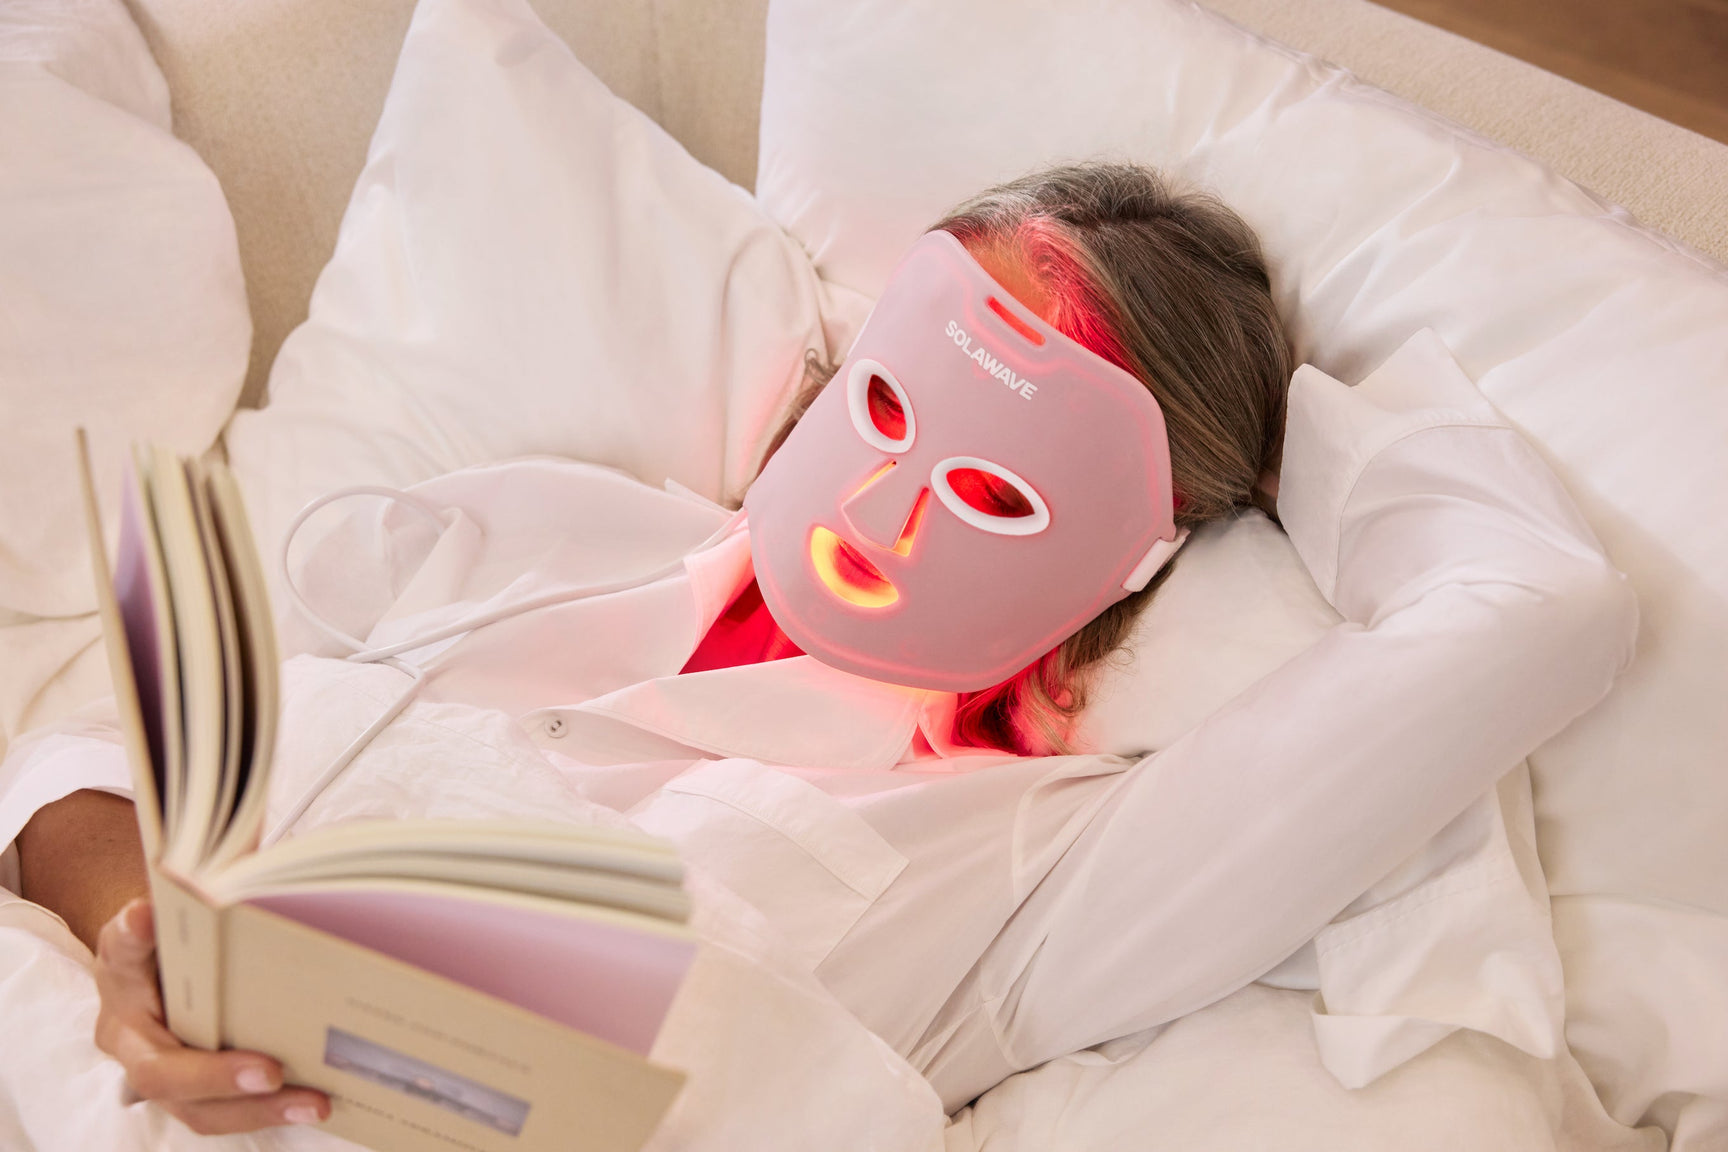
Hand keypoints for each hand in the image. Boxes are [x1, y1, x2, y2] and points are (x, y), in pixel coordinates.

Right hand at [94, 899, 330, 1134]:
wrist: (173, 968)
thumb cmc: (186, 937)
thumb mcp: (188, 906)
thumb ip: (207, 890)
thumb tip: (222, 880)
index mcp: (123, 970)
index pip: (123, 949)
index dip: (134, 936)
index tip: (145, 914)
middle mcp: (130, 1030)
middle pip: (159, 1070)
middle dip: (216, 1075)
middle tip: (271, 1070)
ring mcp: (158, 1070)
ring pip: (195, 1108)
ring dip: (256, 1109)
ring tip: (314, 1101)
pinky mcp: (192, 1094)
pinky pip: (224, 1113)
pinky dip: (267, 1112)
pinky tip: (315, 1102)